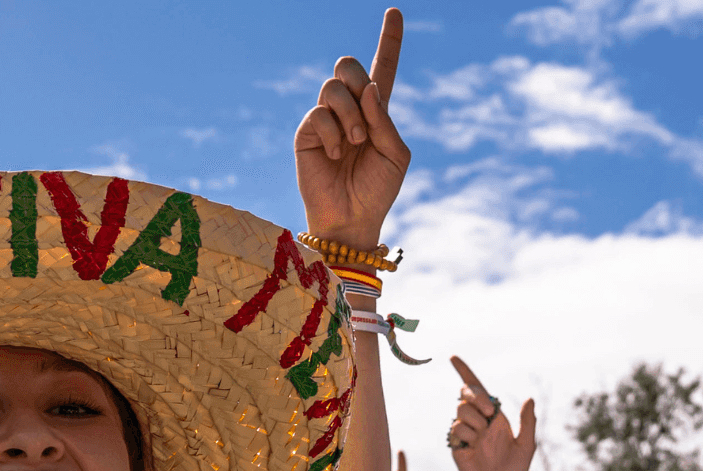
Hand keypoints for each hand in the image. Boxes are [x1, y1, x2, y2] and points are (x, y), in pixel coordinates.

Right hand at [295, 9, 410, 251]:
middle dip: (360, 83)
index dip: (389, 39)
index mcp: (377, 111)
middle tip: (365, 121)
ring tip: (353, 143)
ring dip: (349, 114)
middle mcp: (350, 109)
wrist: (352, 219)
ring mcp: (326, 120)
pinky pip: (318, 113)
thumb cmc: (377, 190)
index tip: (394, 11)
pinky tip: (335, 152)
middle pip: (349, 65)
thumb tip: (370, 89)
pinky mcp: (306, 134)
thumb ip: (385, 120)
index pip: (384, 68)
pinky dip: (332, 132)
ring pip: (332, 86)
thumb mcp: (396, 154)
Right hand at [447, 355, 536, 470]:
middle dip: (478, 397)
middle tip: (490, 413)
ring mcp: (466, 433)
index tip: (453, 358)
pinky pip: (457, 428)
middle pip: (467, 394)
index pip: (477, 390)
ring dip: (475, 420)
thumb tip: (530, 398)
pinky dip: (468, 434)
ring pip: (460, 410)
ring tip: (483, 438)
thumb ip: (528, 421)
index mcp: (495, 417)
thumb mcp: (528, 445)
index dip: (464, 373)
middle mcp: (478, 422)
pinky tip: (474, 448)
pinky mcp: (456, 445)